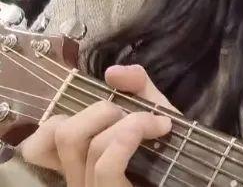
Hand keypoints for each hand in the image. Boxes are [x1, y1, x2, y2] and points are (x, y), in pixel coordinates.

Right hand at [20, 64, 176, 186]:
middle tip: (138, 115)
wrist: (198, 178)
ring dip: (126, 121)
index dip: (62, 118)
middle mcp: (78, 178)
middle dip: (101, 110)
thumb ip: (137, 87)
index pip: (38, 144)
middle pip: (62, 133)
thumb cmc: (173, 152)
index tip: (107, 111)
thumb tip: (111, 72)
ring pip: (83, 145)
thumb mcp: (156, 113)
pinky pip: (105, 164)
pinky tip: (158, 129)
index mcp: (81, 162)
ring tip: (159, 125)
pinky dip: (128, 137)